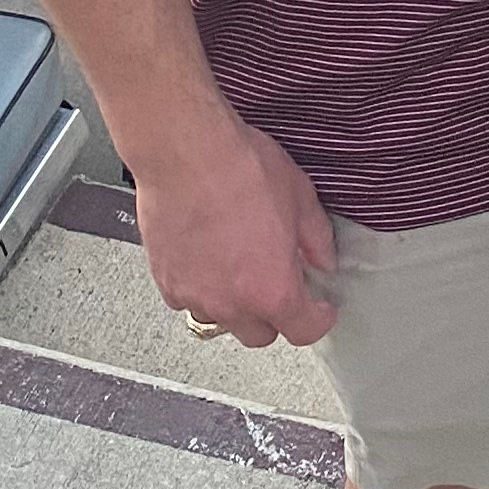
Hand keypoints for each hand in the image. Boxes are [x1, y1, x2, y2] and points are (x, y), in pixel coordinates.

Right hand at [133, 109, 338, 348]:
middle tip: (278, 283)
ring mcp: (194, 295)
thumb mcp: (300, 197)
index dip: (317, 319)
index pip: (303, 331)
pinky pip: (188, 300)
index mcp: (273, 289)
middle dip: (275, 316)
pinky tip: (207, 258)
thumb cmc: (241, 169)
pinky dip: (201, 288)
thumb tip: (323, 260)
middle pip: (259, 335)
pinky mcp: (165, 281)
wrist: (186, 153)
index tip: (319, 308)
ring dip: (234, 305)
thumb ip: (317, 239)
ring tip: (239, 267)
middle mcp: (232, 303)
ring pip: (221, 320)